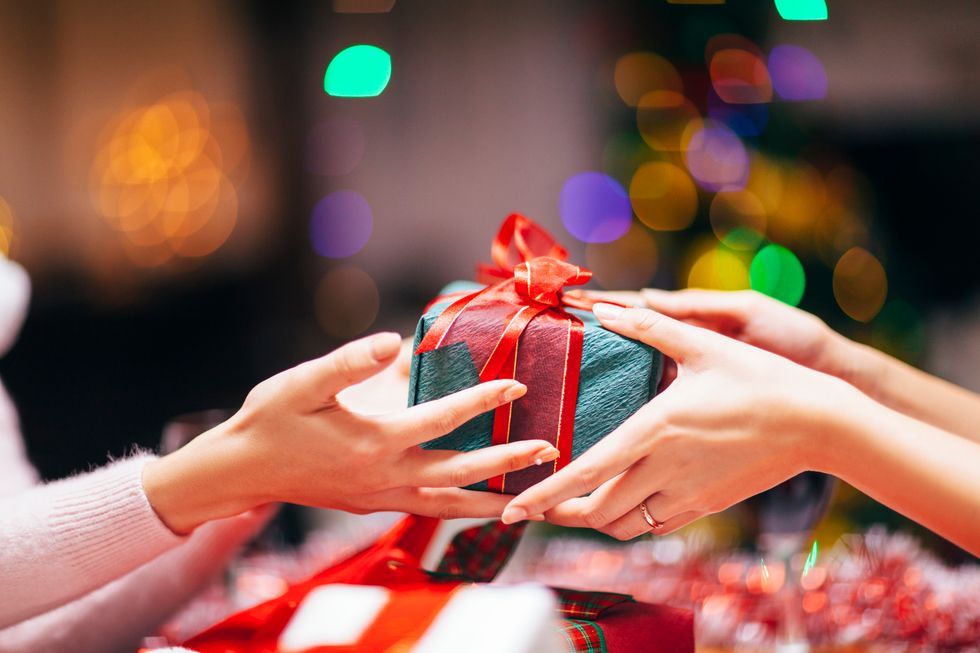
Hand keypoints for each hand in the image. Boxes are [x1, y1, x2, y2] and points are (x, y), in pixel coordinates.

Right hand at [145, 333, 557, 532]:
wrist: (241, 472)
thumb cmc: (270, 421)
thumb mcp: (301, 383)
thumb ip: (348, 362)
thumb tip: (395, 340)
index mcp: (373, 441)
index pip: (442, 419)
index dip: (483, 400)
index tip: (518, 384)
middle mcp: (385, 476)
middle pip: (461, 472)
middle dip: (508, 462)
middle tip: (549, 452)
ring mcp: (381, 497)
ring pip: (449, 504)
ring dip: (493, 498)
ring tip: (532, 497)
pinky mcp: (374, 505)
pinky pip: (429, 511)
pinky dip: (461, 508)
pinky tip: (481, 503)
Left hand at [501, 304, 853, 539]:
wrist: (819, 423)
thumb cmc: (761, 379)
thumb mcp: (703, 346)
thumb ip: (650, 327)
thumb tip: (606, 308)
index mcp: (655, 429)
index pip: (586, 473)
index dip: (545, 495)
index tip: (514, 509)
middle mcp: (666, 469)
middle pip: (597, 511)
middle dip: (559, 514)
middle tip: (535, 505)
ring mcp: (688, 493)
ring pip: (624, 526)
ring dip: (593, 520)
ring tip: (574, 504)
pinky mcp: (706, 505)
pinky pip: (656, 526)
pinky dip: (630, 521)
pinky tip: (623, 501)